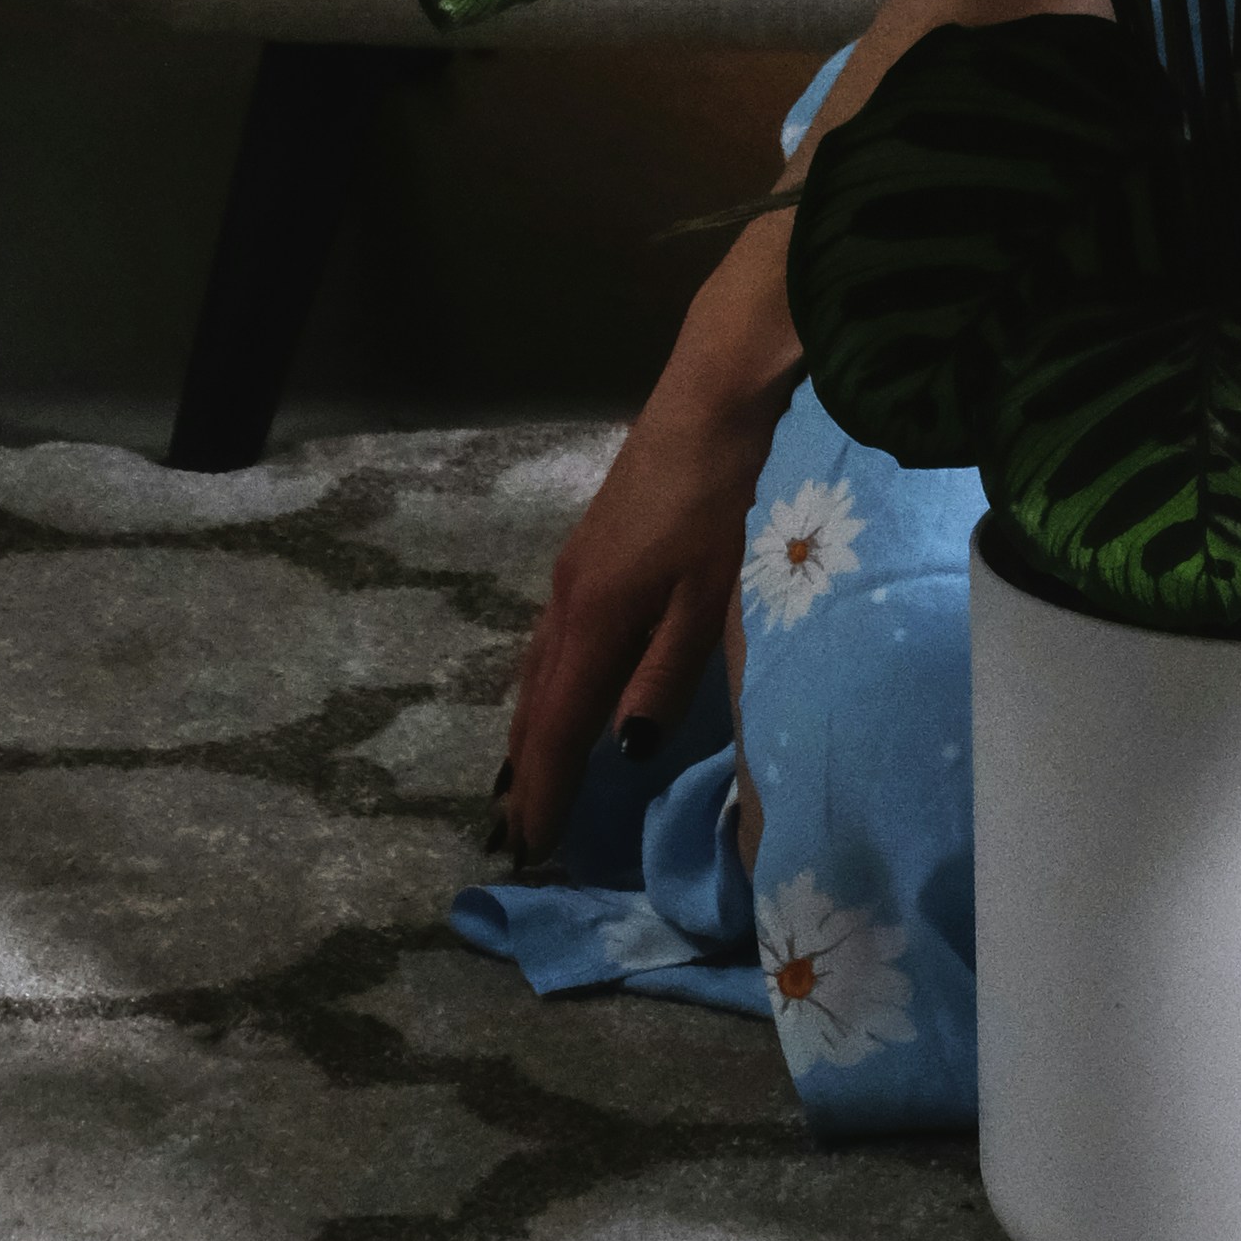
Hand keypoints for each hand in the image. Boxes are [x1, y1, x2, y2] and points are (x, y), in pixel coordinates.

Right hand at [492, 349, 787, 868]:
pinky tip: (563, 690)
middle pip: (534, 703)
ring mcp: (575, 569)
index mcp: (593, 619)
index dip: (543, 788)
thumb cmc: (722, 495)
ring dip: (530, 728)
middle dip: (525, 771)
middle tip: (518, 833)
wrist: (712, 393)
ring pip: (538, 669)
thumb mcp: (711, 592)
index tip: (530, 848)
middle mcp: (568, 600)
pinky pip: (552, 639)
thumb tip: (624, 748)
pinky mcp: (592, 548)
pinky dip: (547, 684)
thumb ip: (667, 672)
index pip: (555, 727)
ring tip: (528, 778)